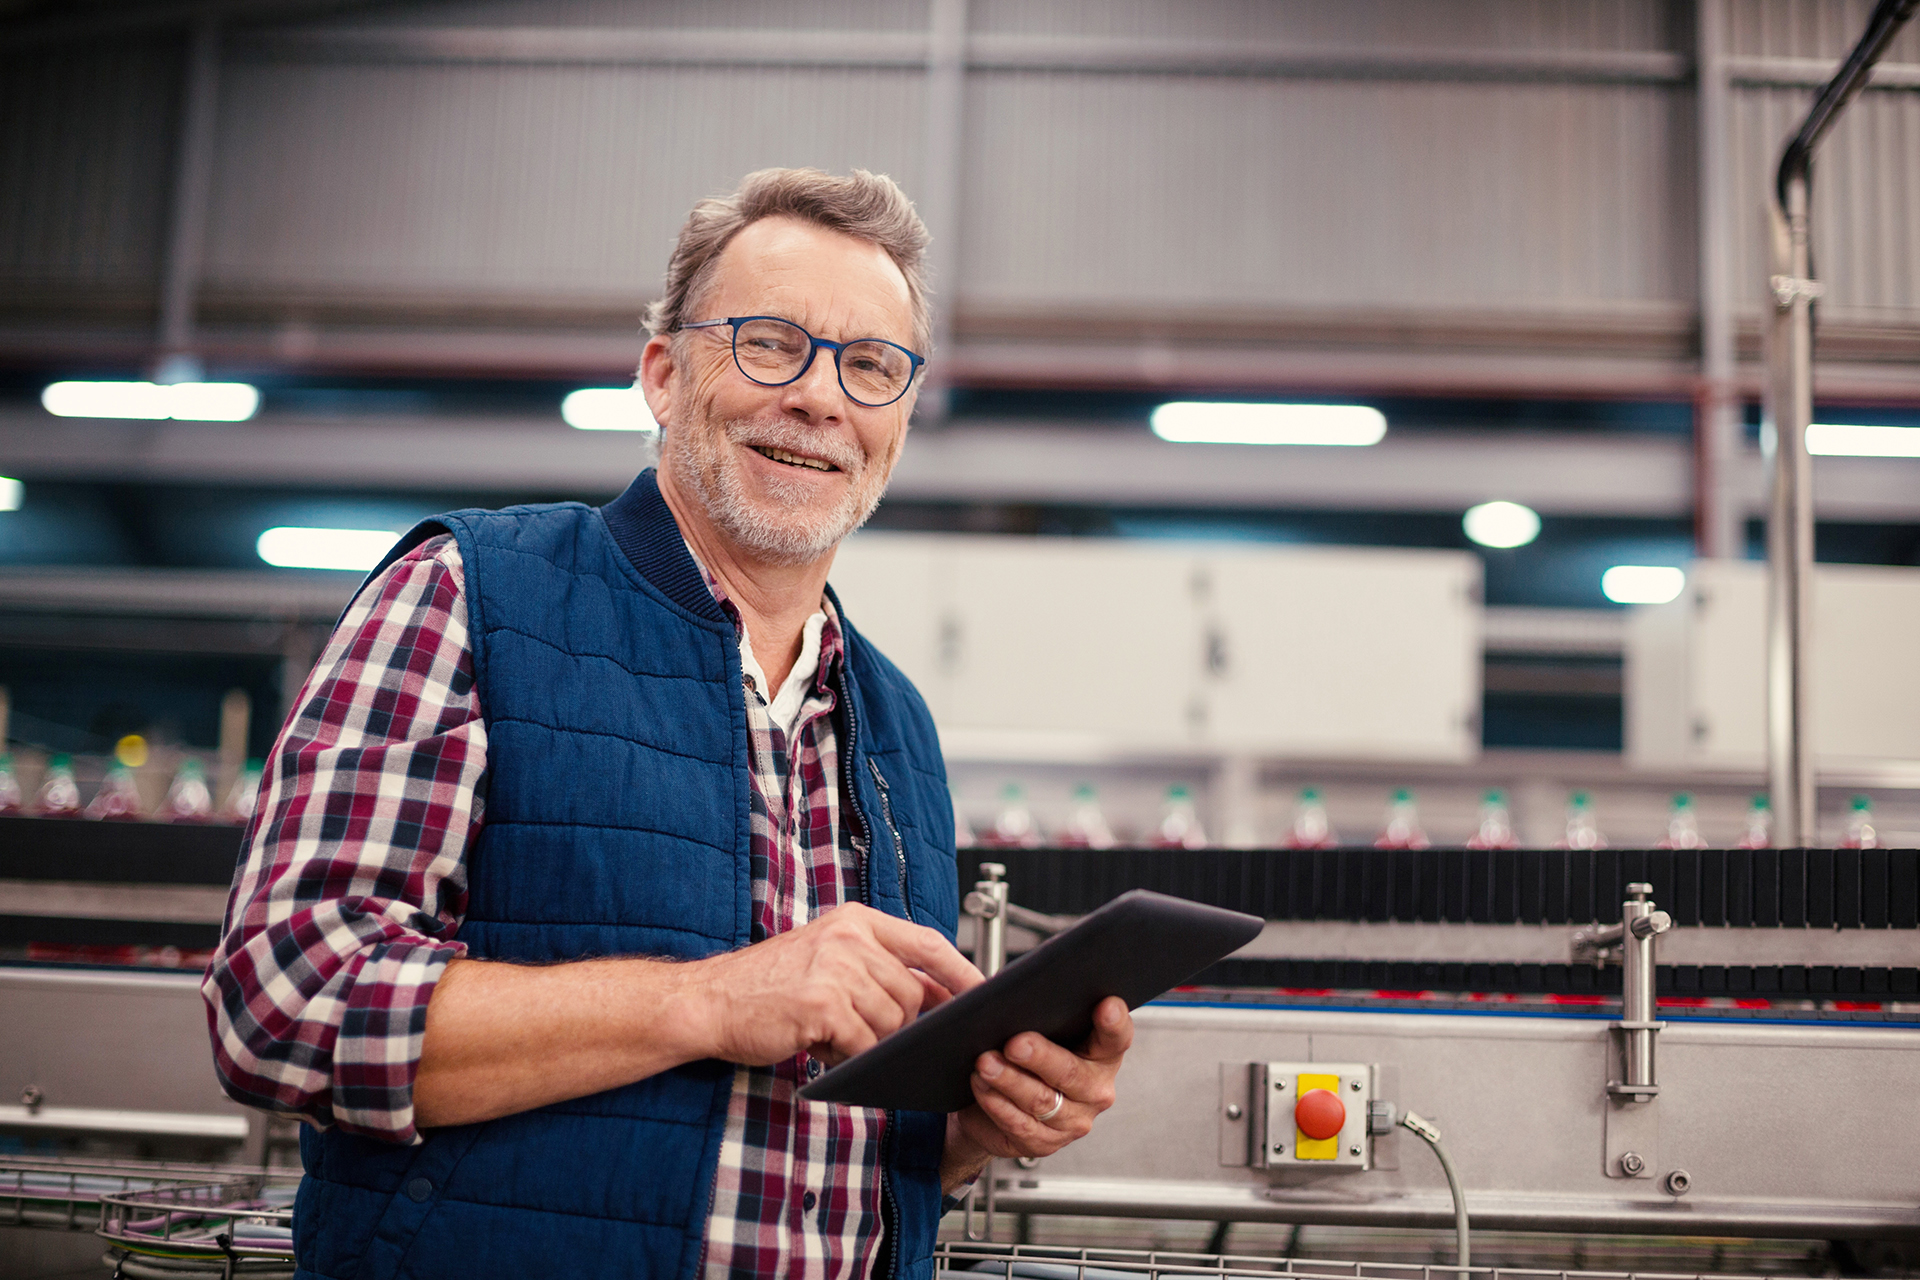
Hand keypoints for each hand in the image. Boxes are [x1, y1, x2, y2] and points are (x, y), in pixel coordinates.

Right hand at [682, 902, 982, 1066]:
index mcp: (856, 921)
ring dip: (867, 1041)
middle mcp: (850, 937)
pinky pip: (864, 1043)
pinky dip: (847, 1055)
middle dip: (897, 1025)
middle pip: (913, 994)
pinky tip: (820, 1044)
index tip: (983, 995)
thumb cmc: (767, 987)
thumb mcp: (828, 960)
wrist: (708, 1001)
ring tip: (830, 1033)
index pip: (929, 943)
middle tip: (856, 1030)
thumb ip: (880, 969)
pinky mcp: (823, 1003)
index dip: (962, 972)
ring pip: (891, 1023)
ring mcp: (837, 968)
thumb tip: (940, 998)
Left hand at [944, 996, 1131, 1184]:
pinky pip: (1020, 1123)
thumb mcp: (1028, 1026)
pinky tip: (982, 1086)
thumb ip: (1021, 1005)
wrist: (993, 1106)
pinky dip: (997, 1103)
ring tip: (985, 1062)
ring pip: (1041, 1100)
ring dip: (1009, 1080)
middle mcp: (1095, 1089)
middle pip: (1071, 1072)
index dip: (1114, 1022)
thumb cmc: (1020, 1055)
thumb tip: (991, 988)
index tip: (1105, 1005)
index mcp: (1102, 1054)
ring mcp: (1073, 1120)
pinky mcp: (1046, 1143)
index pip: (1116, 1037)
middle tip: (1015, 1044)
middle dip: (1041, 1056)